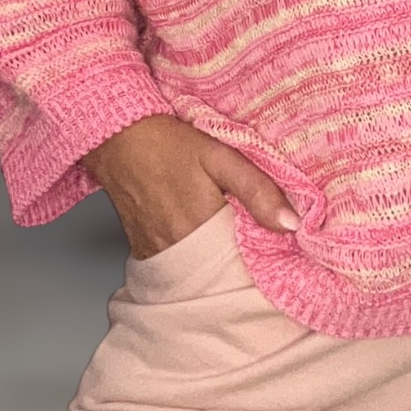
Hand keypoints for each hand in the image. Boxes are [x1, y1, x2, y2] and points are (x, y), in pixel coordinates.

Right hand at [81, 115, 300, 260]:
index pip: (246, 263)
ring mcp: (157, 254)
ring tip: (231, 243)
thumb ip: (257, 190)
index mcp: (202, 228)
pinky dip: (193, 260)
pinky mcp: (143, 253)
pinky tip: (202, 242)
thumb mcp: (220, 156)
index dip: (266, 258)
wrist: (118, 138)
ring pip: (199, 272)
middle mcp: (177, 249)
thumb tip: (293, 224)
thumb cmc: (169, 144)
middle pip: (222, 272)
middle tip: (260, 246)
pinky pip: (176, 268)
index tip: (281, 251)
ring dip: (217, 263)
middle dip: (242, 264)